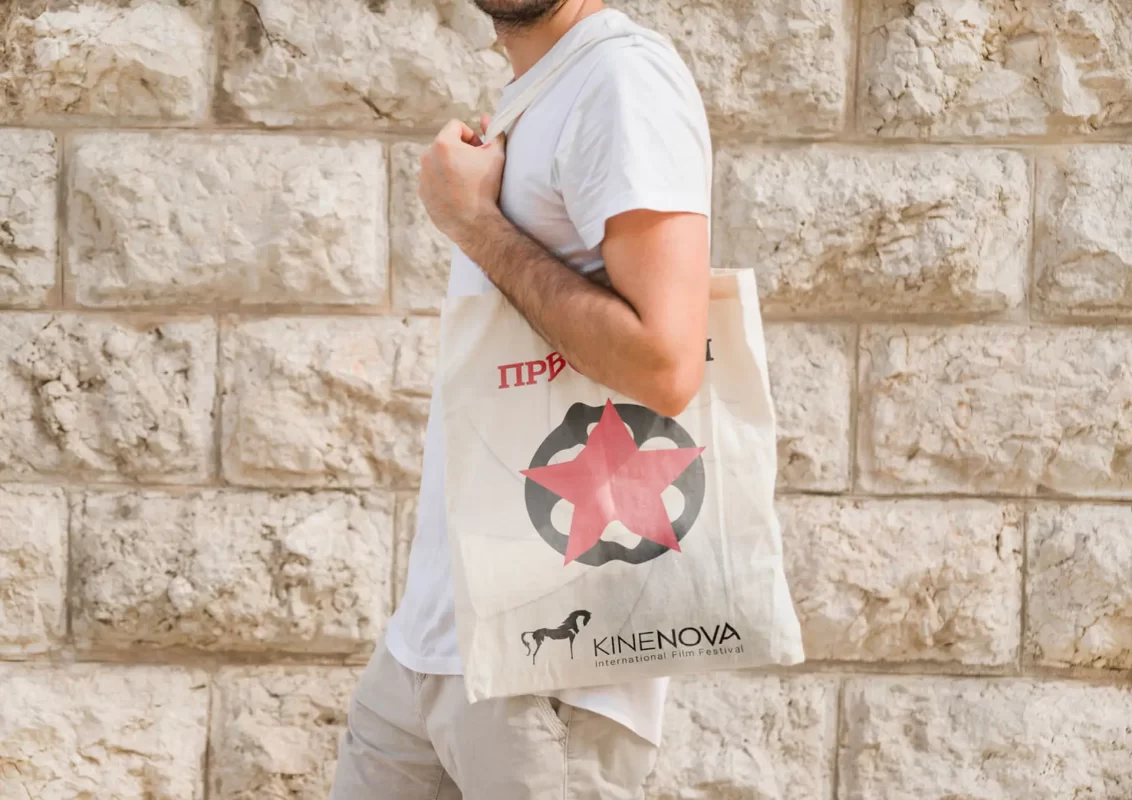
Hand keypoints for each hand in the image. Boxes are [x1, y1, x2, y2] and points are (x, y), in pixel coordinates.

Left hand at [419, 116, 505, 246]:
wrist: (474, 223)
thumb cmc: (485, 187)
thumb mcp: (497, 155)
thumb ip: (494, 132)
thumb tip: (486, 118)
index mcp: (443, 144)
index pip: (456, 126)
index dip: (471, 136)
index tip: (480, 151)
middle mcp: (427, 157)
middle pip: (446, 144)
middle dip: (460, 151)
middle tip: (475, 166)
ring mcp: (423, 177)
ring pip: (438, 162)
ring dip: (451, 166)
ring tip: (467, 182)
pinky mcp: (423, 193)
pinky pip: (433, 180)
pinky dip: (444, 183)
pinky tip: (459, 194)